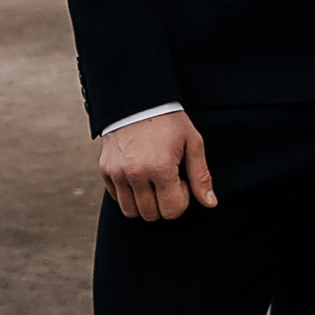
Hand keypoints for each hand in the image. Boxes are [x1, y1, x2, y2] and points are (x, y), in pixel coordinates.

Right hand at [99, 109, 217, 221]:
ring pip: (131, 211)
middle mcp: (136, 173)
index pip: (172, 211)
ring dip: (144, 203)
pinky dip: (128, 194)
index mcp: (160, 167)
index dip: (182, 199)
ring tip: (152, 181)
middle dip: (163, 203)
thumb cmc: (168, 120)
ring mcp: (117, 172)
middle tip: (167, 179)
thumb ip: (201, 176)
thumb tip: (210, 203)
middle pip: (151, 215)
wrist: (137, 99)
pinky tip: (138, 175)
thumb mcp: (192, 142)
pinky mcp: (105, 169)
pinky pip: (116, 198)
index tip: (181, 180)